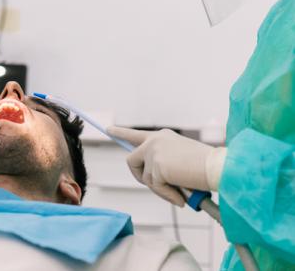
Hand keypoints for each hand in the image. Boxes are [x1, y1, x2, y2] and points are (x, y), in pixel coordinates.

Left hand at [107, 127, 225, 206]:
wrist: (218, 167)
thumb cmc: (205, 167)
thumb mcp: (180, 161)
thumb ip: (163, 164)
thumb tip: (152, 179)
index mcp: (162, 136)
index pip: (136, 134)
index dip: (121, 132)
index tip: (108, 129)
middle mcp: (154, 140)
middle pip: (132, 160)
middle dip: (140, 176)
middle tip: (155, 186)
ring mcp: (154, 151)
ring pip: (144, 178)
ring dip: (160, 189)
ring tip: (180, 190)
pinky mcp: (156, 165)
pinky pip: (154, 187)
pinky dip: (167, 195)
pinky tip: (181, 196)